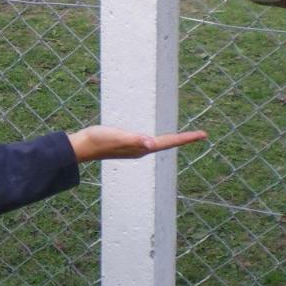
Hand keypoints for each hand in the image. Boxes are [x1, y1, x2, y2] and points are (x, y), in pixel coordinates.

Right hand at [67, 125, 207, 162]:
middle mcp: (141, 150)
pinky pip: (150, 142)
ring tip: (186, 137)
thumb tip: (151, 143)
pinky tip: (157, 138)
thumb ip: (133, 140)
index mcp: (142, 148)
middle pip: (168, 144)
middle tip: (202, 135)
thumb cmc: (98, 139)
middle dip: (185, 140)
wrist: (82, 146)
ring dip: (174, 141)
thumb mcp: (116, 136)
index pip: (169, 142)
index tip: (203, 135)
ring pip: (160, 144)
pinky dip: (161, 139)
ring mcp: (134, 148)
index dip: (186, 138)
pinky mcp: (127, 145)